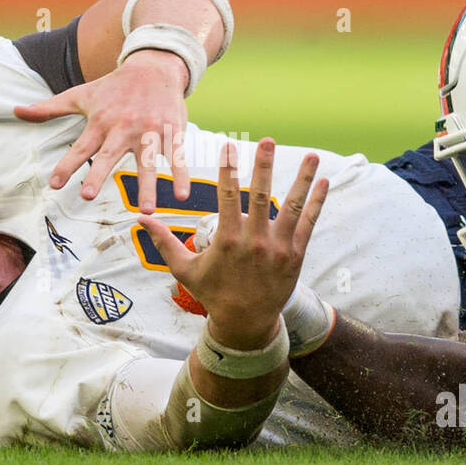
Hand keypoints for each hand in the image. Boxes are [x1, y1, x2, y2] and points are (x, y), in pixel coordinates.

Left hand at [13, 50, 189, 212]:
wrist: (154, 66)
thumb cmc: (114, 86)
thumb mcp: (81, 94)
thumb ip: (49, 108)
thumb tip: (15, 111)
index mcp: (101, 123)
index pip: (80, 147)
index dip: (67, 165)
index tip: (55, 184)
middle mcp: (123, 129)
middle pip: (109, 156)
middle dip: (99, 175)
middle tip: (88, 196)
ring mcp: (150, 132)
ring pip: (148, 163)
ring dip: (147, 187)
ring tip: (146, 211)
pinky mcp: (172, 133)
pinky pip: (177, 158)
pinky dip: (182, 176)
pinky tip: (182, 196)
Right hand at [138, 138, 327, 350]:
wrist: (245, 323)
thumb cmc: (213, 293)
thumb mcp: (184, 269)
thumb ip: (164, 242)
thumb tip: (141, 219)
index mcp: (227, 239)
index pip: (226, 195)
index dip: (228, 169)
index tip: (229, 146)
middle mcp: (254, 241)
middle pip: (260, 195)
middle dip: (264, 166)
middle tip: (268, 140)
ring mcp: (277, 247)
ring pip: (292, 206)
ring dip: (302, 179)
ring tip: (311, 155)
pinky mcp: (295, 255)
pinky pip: (308, 223)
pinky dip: (317, 202)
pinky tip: (324, 182)